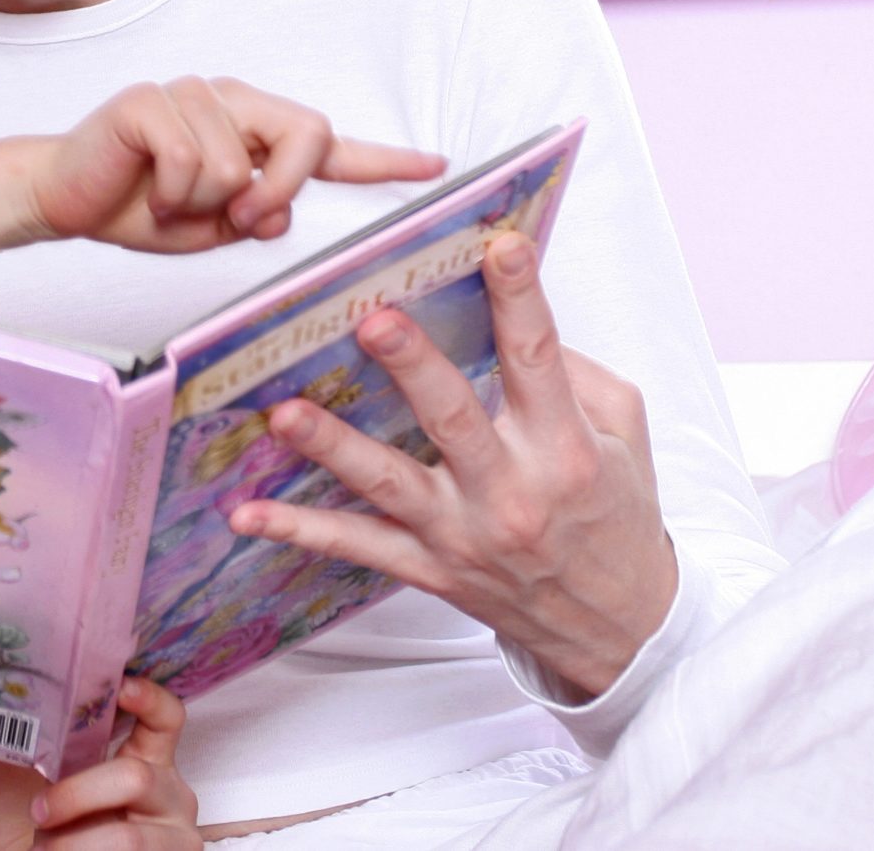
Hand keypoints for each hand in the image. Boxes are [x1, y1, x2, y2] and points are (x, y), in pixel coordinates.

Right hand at [27, 78, 442, 252]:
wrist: (62, 198)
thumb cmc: (139, 208)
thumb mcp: (213, 227)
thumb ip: (255, 215)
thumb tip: (276, 209)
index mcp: (253, 130)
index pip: (327, 145)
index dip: (383, 159)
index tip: (436, 165)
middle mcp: (231, 101)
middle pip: (305, 135)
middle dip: (282, 188)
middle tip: (236, 217)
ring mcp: (190, 93)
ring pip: (236, 166)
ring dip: (198, 204)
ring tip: (164, 201)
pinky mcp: (149, 101)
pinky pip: (188, 160)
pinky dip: (167, 195)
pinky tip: (144, 192)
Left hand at [29, 677, 199, 848]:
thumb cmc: (35, 819)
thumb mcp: (32, 773)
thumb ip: (28, 731)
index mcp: (145, 757)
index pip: (165, 718)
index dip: (150, 699)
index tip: (121, 688)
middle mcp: (167, 793)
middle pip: (136, 778)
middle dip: (77, 796)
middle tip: (38, 812)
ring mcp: (172, 837)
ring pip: (128, 838)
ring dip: (74, 844)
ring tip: (43, 849)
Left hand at [226, 232, 675, 696]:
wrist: (619, 630)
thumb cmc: (617, 517)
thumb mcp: (626, 438)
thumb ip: (578, 375)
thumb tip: (513, 317)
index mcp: (565, 448)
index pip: (539, 359)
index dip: (520, 298)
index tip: (500, 245)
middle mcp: (512, 491)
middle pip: (453, 418)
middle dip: (412, 366)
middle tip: (372, 320)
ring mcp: (464, 534)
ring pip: (388, 484)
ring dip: (332, 447)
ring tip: (283, 414)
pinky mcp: (431, 569)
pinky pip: (357, 546)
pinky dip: (300, 531)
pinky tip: (247, 513)